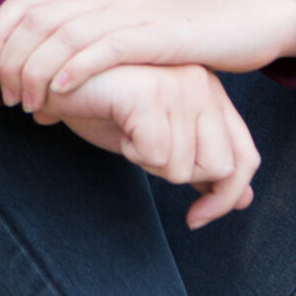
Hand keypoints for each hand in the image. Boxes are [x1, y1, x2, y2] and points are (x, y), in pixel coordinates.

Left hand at [0, 0, 295, 108]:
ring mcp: (129, 13)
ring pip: (64, 34)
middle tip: (6, 98)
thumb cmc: (182, 33)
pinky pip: (107, 47)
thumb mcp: (127, 28)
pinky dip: (77, 68)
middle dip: (10, 60)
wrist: (243, 17)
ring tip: (28, 104)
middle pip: (35, 18)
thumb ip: (91, 38)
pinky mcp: (156, 35)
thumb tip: (49, 66)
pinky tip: (61, 91)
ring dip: (36, 71)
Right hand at [39, 62, 259, 228]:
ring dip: (147, 161)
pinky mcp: (153, 92)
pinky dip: (130, 151)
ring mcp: (180, 84)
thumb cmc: (101, 105)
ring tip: (124, 128)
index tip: (195, 218)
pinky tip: (114, 123)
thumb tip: (244, 200)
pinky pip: (156, 155)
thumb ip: (200, 162)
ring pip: (184, 166)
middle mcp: (203, 84)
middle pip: (219, 168)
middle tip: (140, 148)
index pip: (245, 159)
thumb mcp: (157, 139)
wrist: (50, 77)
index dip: (226, 196)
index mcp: (211, 93)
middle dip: (176, 174)